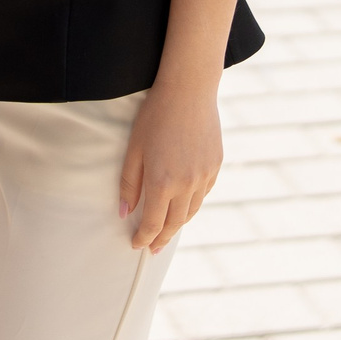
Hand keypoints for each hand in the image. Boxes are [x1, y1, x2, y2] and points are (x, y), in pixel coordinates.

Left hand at [119, 75, 222, 253]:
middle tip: (152, 248)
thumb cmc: (155, 116)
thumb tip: (125, 213)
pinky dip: (192, 204)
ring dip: (178, 224)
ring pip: (191, 212)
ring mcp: (204, 176)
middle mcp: (187, 184)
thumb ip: (129, 184)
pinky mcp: (215, 166)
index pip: (153, 223)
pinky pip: (203, 194)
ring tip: (167, 231)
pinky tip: (184, 205)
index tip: (136, 245)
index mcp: (163, 182)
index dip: (144, 238)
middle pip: (174, 224)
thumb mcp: (134, 149)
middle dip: (162, 239)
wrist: (189, 91)